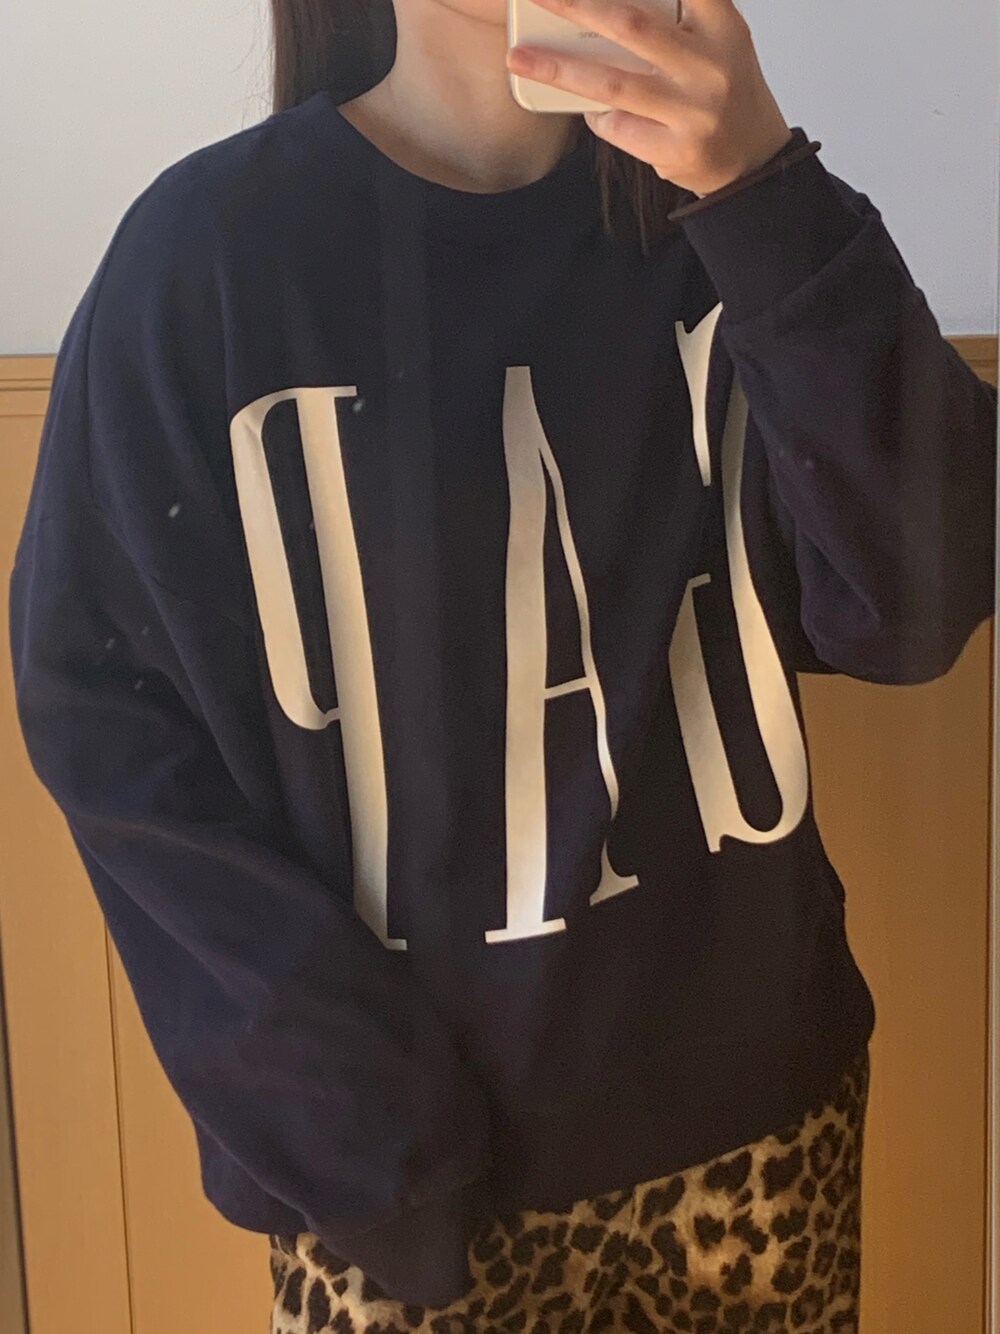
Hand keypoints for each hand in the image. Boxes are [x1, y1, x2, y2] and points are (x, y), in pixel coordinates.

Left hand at [505, 0, 793, 197]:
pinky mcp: (674, 150)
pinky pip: (616, 127)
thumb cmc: (725, 94)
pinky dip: (595, 115)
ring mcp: (692, 112)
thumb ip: (679, 18)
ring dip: (559, 68)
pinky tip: (591, 109)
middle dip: (576, 6)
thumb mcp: (719, 43)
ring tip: (519, 58)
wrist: (753, 165)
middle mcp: (709, 66)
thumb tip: (601, 7)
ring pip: (611, 84)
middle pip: (630, 25)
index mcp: (722, 27)